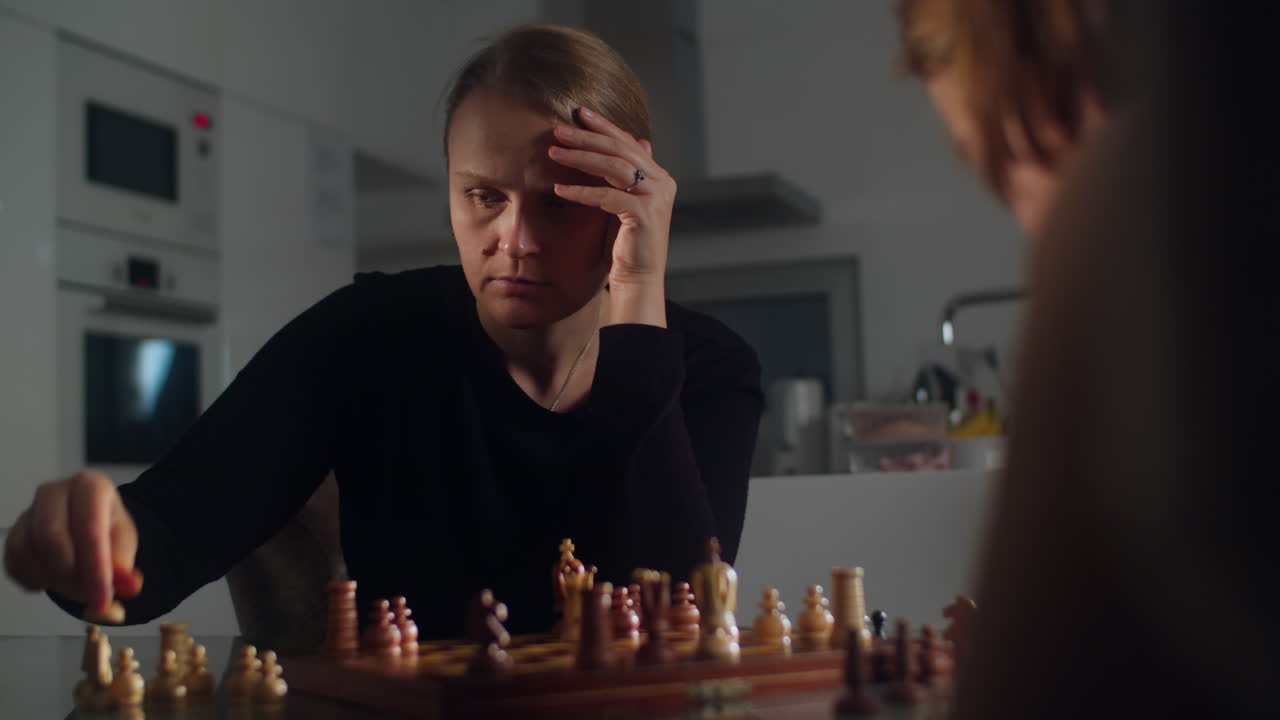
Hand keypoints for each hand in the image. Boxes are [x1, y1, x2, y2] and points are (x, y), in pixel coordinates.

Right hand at [3, 470, 140, 611]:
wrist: (86, 525)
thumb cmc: (106, 528)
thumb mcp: (124, 543)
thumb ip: (124, 564)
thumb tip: (129, 586)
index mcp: (90, 486)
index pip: (89, 528)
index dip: (95, 568)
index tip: (102, 598)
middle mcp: (54, 492)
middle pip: (50, 537)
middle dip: (69, 575)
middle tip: (87, 594)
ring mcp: (29, 511)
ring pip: (27, 551)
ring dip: (52, 579)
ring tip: (76, 586)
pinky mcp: (13, 532)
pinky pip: (14, 561)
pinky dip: (34, 579)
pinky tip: (54, 581)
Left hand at [549, 107, 674, 325]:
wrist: (638, 280)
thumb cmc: (626, 244)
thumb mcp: (621, 203)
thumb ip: (623, 175)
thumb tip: (635, 142)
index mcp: (659, 177)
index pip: (629, 143)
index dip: (604, 126)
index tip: (579, 113)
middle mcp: (662, 183)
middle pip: (620, 150)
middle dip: (587, 137)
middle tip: (558, 130)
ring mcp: (656, 197)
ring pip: (614, 167)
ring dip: (580, 158)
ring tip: (554, 152)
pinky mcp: (644, 214)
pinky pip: (607, 196)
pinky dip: (581, 191)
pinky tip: (559, 190)